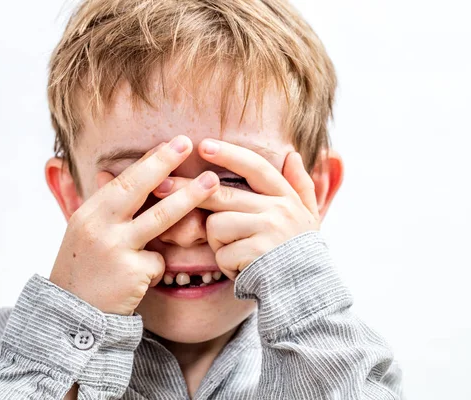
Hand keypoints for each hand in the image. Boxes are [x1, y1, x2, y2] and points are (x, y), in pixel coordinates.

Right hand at [49, 136, 219, 315]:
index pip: (121, 181)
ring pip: (160, 218)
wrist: (72, 315)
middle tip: (188, 143)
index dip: (148, 161)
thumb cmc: (82, 270)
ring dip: (189, 198)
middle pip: (136, 188)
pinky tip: (140, 278)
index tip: (170, 143)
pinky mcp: (131, 273)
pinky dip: (156, 267)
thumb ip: (101, 206)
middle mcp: (99, 227)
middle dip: (164, 162)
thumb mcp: (83, 233)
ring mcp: (115, 249)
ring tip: (212, 182)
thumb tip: (107, 173)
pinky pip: (159, 262)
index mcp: (88, 214)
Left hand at [152, 139, 319, 279]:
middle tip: (161, 187)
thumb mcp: (309, 217)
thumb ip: (301, 185)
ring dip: (219, 242)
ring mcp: (268, 230)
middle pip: (222, 193)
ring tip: (238, 253)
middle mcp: (278, 209)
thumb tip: (293, 155)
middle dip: (187, 190)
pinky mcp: (256, 254)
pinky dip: (225, 264)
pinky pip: (221, 253)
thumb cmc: (300, 253)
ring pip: (217, 224)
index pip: (255, 167)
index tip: (203, 144)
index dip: (229, 154)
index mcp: (286, 197)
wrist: (308, 292)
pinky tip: (242, 269)